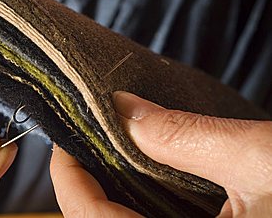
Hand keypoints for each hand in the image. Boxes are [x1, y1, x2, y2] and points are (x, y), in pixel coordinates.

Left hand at [50, 91, 271, 216]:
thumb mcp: (261, 160)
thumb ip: (185, 135)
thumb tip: (125, 108)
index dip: (68, 180)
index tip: (64, 142)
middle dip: (85, 188)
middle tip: (85, 146)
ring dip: (109, 197)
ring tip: (112, 157)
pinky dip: (138, 207)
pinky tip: (146, 181)